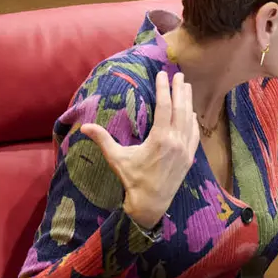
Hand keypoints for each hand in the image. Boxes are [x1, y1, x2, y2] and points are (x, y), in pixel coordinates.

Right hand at [79, 71, 199, 228]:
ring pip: (189, 120)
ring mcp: (186, 150)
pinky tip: (191, 113)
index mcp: (160, 139)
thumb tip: (84, 127)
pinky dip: (193, 121)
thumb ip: (103, 140)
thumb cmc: (132, 180)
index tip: (163, 74)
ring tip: (186, 87)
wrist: (151, 203)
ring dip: (188, 102)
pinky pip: (194, 134)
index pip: (164, 106)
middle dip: (180, 90)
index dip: (164, 88)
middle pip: (181, 109)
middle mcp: (176, 142)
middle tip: (179, 74)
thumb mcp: (117, 158)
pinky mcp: (190, 158)